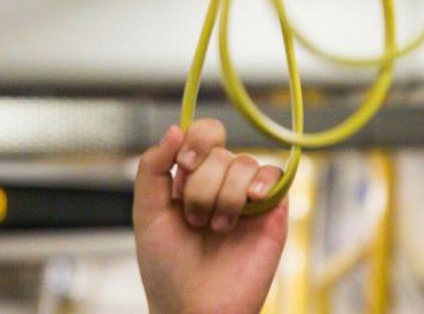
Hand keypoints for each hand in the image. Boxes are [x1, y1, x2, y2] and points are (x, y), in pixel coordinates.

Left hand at [134, 120, 289, 313]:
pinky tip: (250, 202)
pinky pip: (277, 176)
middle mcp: (220, 184)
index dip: (194, 141)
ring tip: (216, 228)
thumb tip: (175, 128)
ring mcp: (247, 199)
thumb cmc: (167, 268)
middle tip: (194, 217)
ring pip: (245, 163)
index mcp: (189, 179)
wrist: (195, 308)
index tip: (182, 168)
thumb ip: (152, 167)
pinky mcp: (272, 215)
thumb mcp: (147, 212)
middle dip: (202, 182)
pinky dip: (263, 182)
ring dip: (225, 195)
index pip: (200, 134)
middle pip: (220, 150)